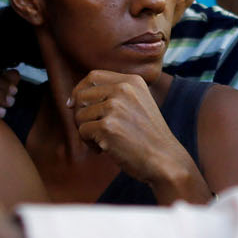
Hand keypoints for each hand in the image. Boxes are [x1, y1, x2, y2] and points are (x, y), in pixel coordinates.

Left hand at [72, 71, 200, 199]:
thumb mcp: (138, 104)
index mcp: (132, 81)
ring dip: (87, 132)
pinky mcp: (108, 127)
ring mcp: (115, 107)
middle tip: (93, 131)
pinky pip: (82, 132)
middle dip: (80, 115)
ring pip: (79, 115)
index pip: (93, 77)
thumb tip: (73, 99)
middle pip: (81, 96)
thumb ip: (114, 95)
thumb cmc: (148, 137)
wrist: (165, 160)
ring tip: (104, 142)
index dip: (79, 90)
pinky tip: (105, 149)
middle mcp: (123, 89)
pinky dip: (90, 144)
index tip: (73, 104)